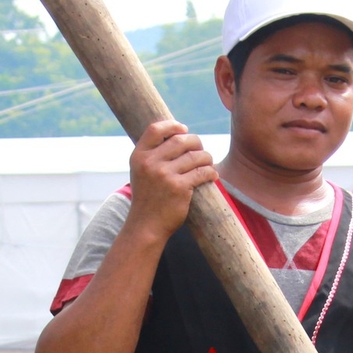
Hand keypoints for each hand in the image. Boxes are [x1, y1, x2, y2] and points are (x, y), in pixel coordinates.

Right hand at [127, 119, 216, 236]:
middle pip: (180, 140)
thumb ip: (153, 154)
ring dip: (207, 158)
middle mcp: (150, 163)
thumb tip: (178, 135)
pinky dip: (211, 172)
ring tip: (208, 164)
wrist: (146, 226)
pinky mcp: (179, 188)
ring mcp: (164, 175)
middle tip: (201, 151)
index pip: (155, 129)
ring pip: (195, 156)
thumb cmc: (147, 198)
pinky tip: (213, 176)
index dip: (173, 125)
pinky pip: (202, 172)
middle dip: (196, 143)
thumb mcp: (141, 172)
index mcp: (139, 156)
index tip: (184, 129)